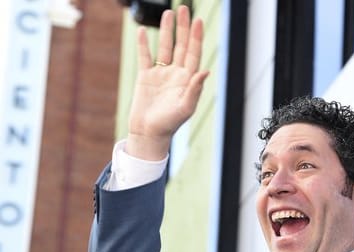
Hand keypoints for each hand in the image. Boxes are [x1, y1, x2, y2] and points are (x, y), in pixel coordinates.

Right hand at [126, 6, 208, 159]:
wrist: (149, 133)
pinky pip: (145, 56)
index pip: (194, 53)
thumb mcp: (185, 107)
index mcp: (187, 80)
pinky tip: (144, 31)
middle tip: (184, 9)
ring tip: (168, 13)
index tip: (198, 21)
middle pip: (181, 46)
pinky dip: (144, 44)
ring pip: (165, 47)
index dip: (196, 37)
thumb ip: (194, 89)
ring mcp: (160, 74)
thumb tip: (205, 71)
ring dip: (167, 31)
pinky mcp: (145, 77)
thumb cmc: (169, 124)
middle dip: (183, 27)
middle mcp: (175, 74)